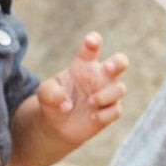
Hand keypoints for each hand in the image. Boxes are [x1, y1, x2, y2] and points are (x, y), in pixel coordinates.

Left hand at [35, 31, 127, 147]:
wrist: (57, 125)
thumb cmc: (54, 101)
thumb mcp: (45, 94)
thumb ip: (51, 93)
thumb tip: (66, 104)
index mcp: (83, 65)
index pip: (91, 48)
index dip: (94, 41)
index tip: (90, 42)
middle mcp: (99, 76)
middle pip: (120, 61)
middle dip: (118, 62)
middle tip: (108, 68)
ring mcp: (107, 93)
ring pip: (119, 88)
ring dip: (105, 95)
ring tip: (89, 102)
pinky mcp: (110, 110)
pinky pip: (116, 109)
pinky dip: (105, 114)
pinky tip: (92, 117)